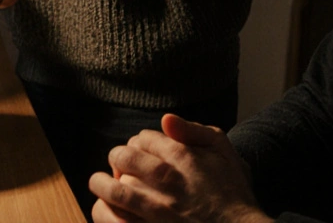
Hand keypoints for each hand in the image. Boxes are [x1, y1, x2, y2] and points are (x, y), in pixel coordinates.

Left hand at [88, 114, 270, 222]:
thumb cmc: (233, 193)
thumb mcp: (224, 151)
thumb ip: (195, 130)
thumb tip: (165, 119)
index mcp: (182, 156)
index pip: (143, 138)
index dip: (139, 143)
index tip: (142, 152)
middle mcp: (166, 180)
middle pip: (123, 158)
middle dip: (117, 158)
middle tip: (118, 165)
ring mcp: (157, 209)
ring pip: (115, 190)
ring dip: (101, 184)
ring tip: (99, 183)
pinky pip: (114, 220)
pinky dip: (105, 212)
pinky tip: (107, 209)